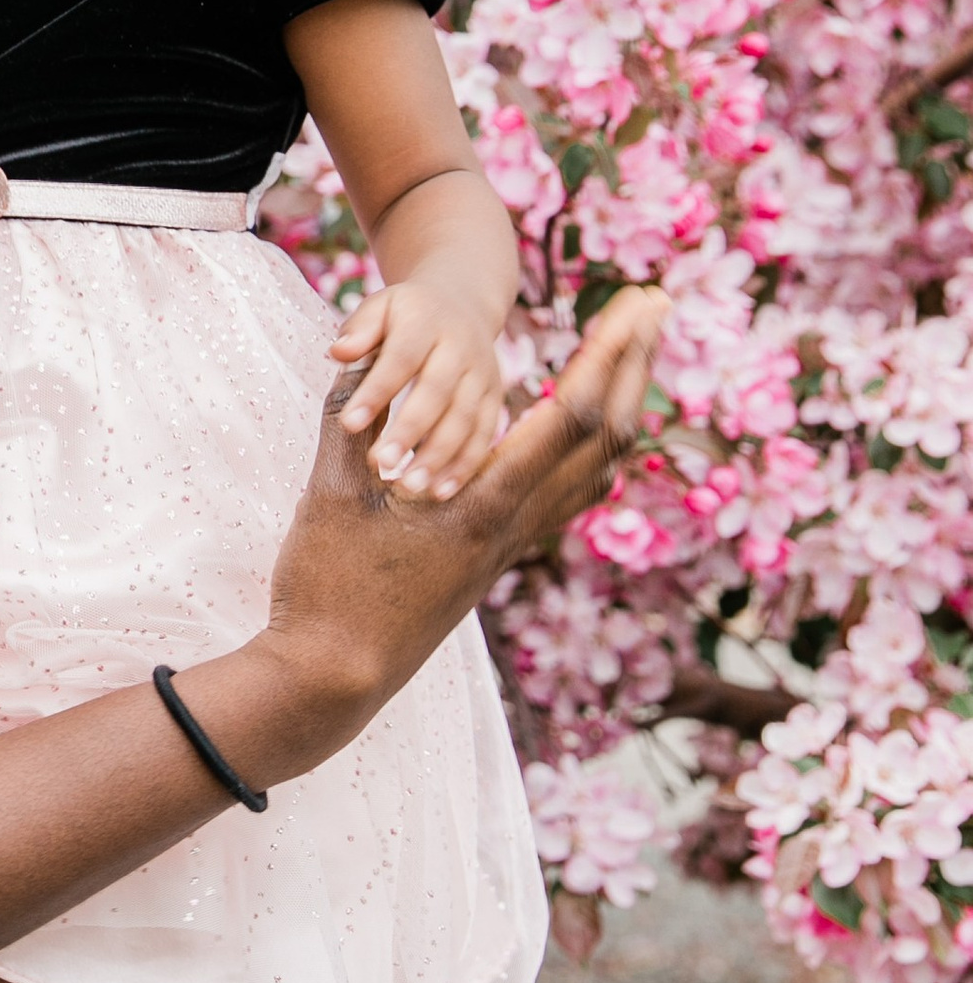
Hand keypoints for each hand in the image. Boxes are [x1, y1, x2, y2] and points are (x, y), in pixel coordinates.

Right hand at [260, 288, 665, 741]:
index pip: (572, 415)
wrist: (332, 679)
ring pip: (596, 471)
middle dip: (637, 364)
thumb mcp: (330, 496)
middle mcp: (515, 527)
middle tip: (656, 306)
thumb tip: (357, 358)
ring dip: (621, 405)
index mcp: (484, 506)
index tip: (639, 303)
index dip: (612, 351)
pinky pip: (565, 499)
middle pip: (608, 437)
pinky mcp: (494, 559)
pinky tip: (573, 432)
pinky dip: (586, 452)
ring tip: (629, 356)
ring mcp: (509, 548)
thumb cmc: (326, 592)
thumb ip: (351, 422)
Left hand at [328, 276, 504, 498]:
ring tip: (410, 487)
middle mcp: (461, 348)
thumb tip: (339, 353)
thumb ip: (360, 330)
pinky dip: (465, 465)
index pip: (401, 358)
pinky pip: (484, 434)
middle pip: (437, 393)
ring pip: (465, 419)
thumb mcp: (381, 307)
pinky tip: (440, 491)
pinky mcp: (496, 398)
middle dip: (410, 431)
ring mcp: (483, 374)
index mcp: (426, 321)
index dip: (377, 391)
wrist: (463, 302)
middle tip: (380, 464)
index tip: (348, 424)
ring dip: (439, 456)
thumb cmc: (406, 315)